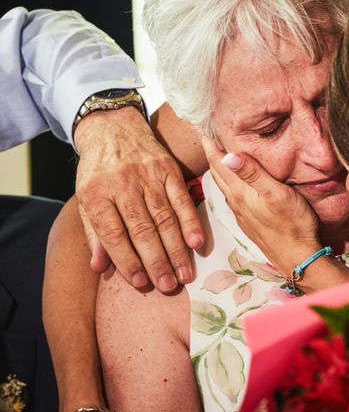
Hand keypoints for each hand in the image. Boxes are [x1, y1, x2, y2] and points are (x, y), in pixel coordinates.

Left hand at [74, 107, 204, 292]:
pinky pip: (181, 199)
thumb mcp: (85, 199)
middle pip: (142, 229)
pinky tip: (197, 242)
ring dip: (176, 249)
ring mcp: (147, 176)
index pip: (113, 234)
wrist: (112, 128)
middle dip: (156, 261)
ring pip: (164, 218)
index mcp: (96, 195)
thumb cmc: (98, 171)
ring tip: (185, 274)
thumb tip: (100, 268)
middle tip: (168, 286)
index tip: (140, 283)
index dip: (127, 260)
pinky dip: (191, 221)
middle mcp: (122, 186)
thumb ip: (95, 234)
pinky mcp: (168, 169)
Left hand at [202, 136, 319, 273]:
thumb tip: (227, 155)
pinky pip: (232, 195)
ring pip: (224, 185)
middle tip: (206, 134)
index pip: (219, 163)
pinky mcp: (249, 220)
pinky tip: (234, 180)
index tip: (202, 126)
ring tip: (217, 152)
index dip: (210, 144)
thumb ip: (253, 174)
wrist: (298, 257)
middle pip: (217, 173)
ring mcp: (241, 212)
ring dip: (218, 167)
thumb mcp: (276, 194)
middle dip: (211, 153)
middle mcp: (236, 202)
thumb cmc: (293, 224)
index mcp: (240, 192)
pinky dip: (228, 181)